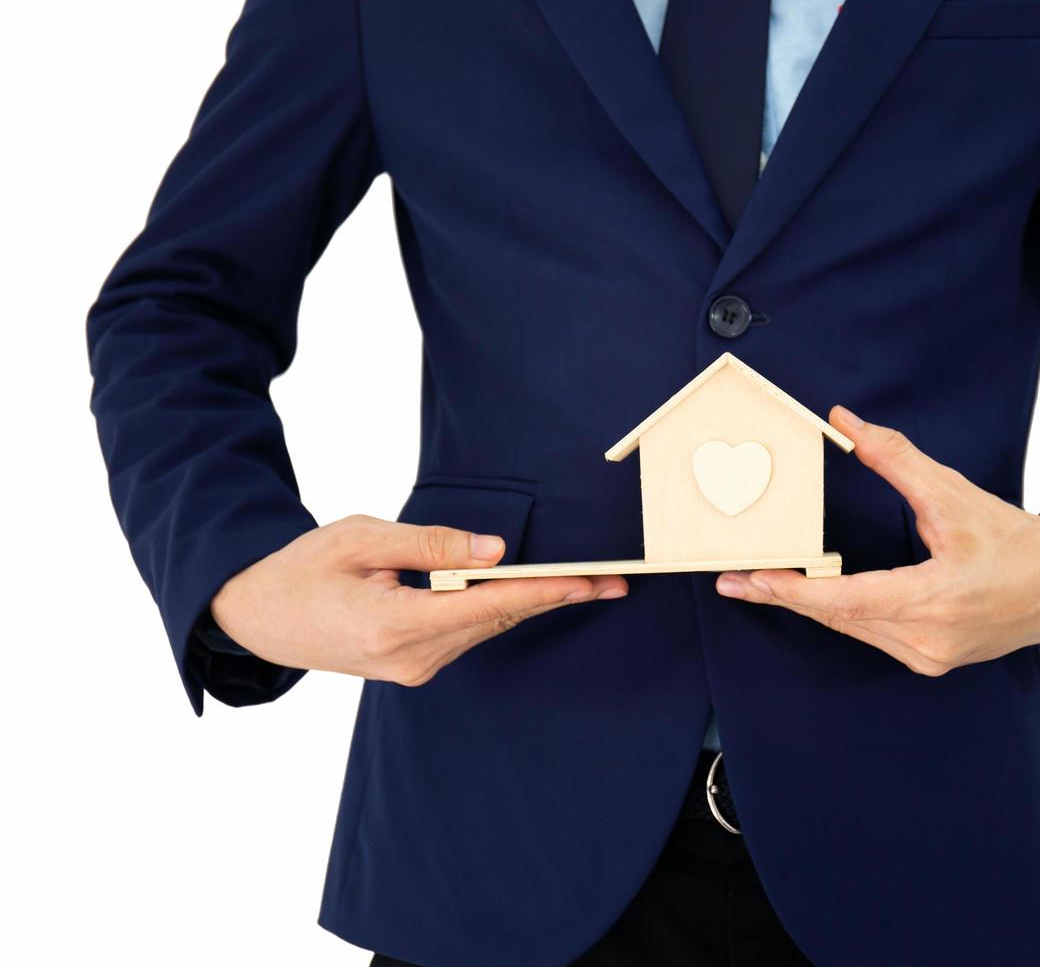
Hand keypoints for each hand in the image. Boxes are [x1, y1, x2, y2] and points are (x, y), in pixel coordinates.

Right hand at [210, 514, 626, 685]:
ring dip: (535, 605)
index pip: (485, 605)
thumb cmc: (303, 568)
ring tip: (589, 586)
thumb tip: (494, 550)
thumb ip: (430, 544)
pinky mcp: (414, 666)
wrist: (258, 616)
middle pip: (497, 621)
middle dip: (558, 599)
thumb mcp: (361, 538)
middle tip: (615, 583)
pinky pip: (468, 634)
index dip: (542, 591)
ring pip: (487, 629)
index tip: (586, 582)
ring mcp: (413, 668)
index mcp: (393, 624)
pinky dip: (501, 612)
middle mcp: (410, 657)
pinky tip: (534, 594)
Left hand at [714, 407, 1039, 675]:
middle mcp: (929, 640)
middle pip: (839, 618)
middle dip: (784, 596)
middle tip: (732, 580)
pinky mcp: (932, 661)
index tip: (752, 580)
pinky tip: (812, 596)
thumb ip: (895, 458)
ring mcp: (930, 657)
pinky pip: (871, 635)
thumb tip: (846, 422)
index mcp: (937, 600)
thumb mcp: (953, 494)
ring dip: (808, 606)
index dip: (796, 591)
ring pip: (852, 629)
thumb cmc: (1015, 540)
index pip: (848, 600)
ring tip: (759, 584)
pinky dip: (840, 614)